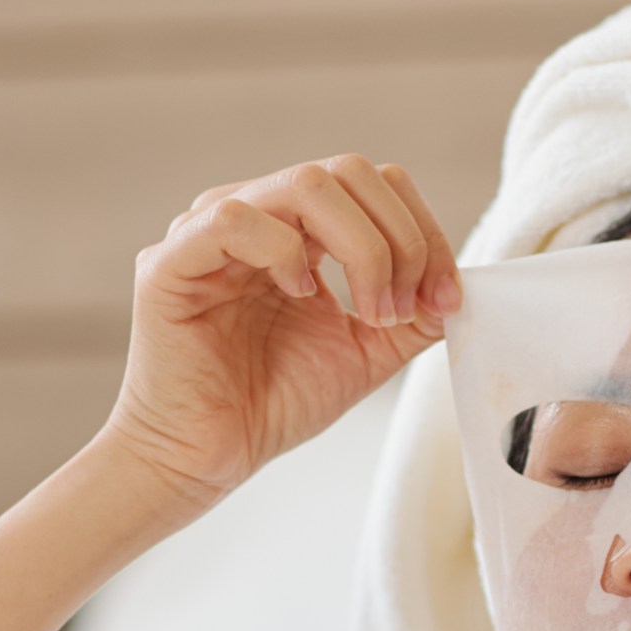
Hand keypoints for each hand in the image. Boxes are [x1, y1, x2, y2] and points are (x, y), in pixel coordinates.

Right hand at [100, 156, 461, 508]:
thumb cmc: (271, 405)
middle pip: (349, 171)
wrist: (205, 459)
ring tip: (367, 314)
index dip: (422, 232)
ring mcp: (208, 230)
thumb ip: (411, 315)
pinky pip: (235, 219)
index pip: (375, 185)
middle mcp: (256, 215)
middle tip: (401, 311)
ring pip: (305, 183)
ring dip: (360, 248)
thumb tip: (460, 285)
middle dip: (399, 240)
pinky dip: (284, 252)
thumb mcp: (364, 353)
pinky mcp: (169, 261)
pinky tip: (299, 296)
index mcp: (298, 229)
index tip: (444, 300)